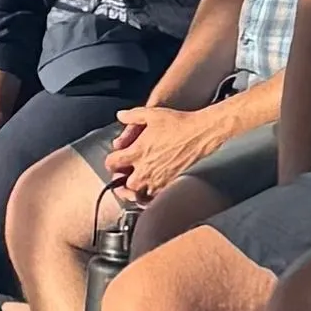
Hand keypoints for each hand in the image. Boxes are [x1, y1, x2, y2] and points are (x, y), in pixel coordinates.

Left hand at [104, 104, 232, 199]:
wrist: (200, 133)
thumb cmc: (178, 123)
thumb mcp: (152, 113)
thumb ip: (132, 115)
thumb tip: (121, 115)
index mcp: (137, 152)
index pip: (112, 164)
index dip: (110, 162)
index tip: (114, 161)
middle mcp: (145, 169)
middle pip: (123, 184)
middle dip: (121, 181)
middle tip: (122, 176)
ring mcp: (157, 179)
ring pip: (137, 194)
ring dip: (133, 190)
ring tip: (134, 185)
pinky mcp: (170, 184)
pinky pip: (153, 197)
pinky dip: (148, 196)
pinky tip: (149, 189)